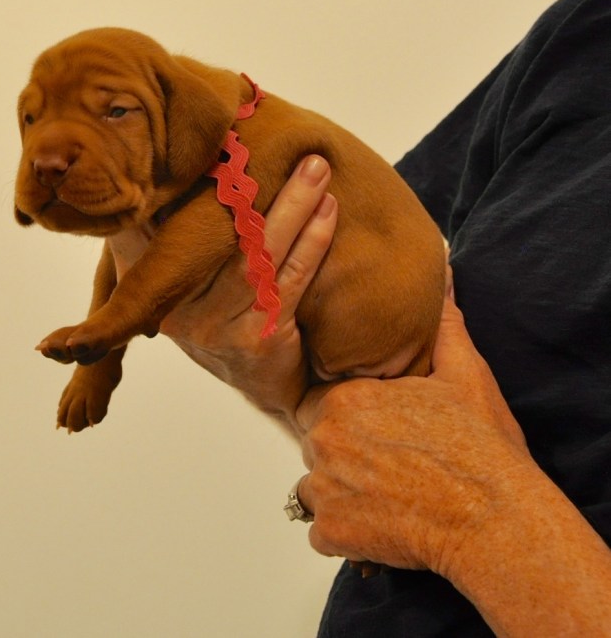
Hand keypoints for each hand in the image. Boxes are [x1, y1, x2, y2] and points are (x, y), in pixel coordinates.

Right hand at [110, 155, 337, 430]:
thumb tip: (177, 172)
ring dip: (293, 205)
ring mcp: (215, 326)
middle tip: (282, 143)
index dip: (169, 188)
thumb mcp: (189, 285)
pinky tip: (328, 211)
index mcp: (151, 287)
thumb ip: (172, 242)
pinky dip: (311, 241)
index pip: (153, 229)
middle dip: (252, 184)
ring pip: (257, 252)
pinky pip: (289, 280)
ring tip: (316, 167)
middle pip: (218, 233)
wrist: (268, 386)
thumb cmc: (229, 319)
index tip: (201, 146)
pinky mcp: (257, 339)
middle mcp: (177, 308)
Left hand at [296, 278, 529, 572]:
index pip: (320, 403)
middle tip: (388, 466)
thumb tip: (445, 280)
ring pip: (316, 488)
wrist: (496, 520)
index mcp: (346, 398)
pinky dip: (347, 533)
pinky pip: (323, 531)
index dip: (348, 417)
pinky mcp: (331, 532)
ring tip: (387, 497)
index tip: (377, 432)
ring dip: (342, 494)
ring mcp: (324, 488)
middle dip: (343, 453)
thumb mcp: (466, 375)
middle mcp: (324, 439)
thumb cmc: (481, 450)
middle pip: (316, 444)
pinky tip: (383, 526)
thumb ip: (444, 328)